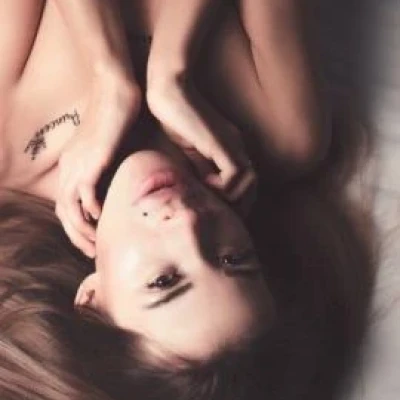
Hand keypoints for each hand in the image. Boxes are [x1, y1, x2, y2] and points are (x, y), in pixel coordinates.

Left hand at [56, 83, 140, 256]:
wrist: (117, 90)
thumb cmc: (121, 118)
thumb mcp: (114, 150)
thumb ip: (115, 170)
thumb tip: (128, 187)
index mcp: (73, 165)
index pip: (66, 204)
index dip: (76, 226)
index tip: (91, 239)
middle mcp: (70, 167)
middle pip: (63, 211)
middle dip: (75, 235)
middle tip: (90, 251)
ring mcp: (77, 163)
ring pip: (68, 207)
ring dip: (80, 229)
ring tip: (93, 244)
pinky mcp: (90, 160)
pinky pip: (83, 192)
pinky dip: (90, 208)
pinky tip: (100, 216)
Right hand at [147, 78, 255, 202]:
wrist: (170, 93)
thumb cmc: (175, 120)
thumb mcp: (191, 153)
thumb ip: (202, 170)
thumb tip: (205, 192)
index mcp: (231, 149)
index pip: (247, 181)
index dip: (236, 199)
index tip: (218, 207)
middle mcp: (237, 147)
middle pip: (253, 184)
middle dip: (238, 203)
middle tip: (216, 207)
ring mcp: (232, 144)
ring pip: (249, 182)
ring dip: (229, 196)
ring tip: (208, 193)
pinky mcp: (221, 143)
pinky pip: (233, 174)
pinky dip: (220, 186)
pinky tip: (203, 181)